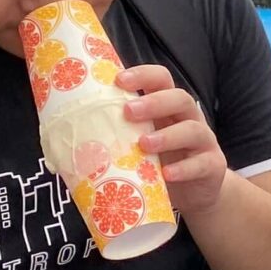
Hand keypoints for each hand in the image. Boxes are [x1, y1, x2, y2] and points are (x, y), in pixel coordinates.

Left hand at [121, 68, 227, 219]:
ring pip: (193, 129)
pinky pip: (202, 163)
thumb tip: (59, 142)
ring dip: (167, 135)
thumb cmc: (158, 165)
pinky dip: (185, 168)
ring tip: (144, 145)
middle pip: (180, 98)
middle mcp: (188, 119)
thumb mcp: (137, 147)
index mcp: (167, 109)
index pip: (161, 80)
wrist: (195, 194)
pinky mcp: (212, 166)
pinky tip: (168, 175)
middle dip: (154, 102)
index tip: (118, 80)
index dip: (143, 75)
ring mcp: (203, 142)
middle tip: (128, 112)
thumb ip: (114, 138)